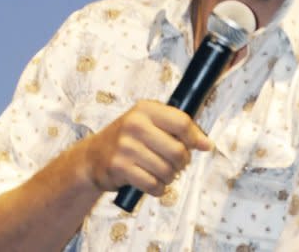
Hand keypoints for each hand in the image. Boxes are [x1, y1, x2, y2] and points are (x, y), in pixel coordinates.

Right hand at [80, 100, 213, 196]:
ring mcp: (125, 146)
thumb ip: (178, 129)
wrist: (92, 156)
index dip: (195, 137)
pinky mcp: (119, 167)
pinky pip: (153, 184)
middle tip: (177, 164)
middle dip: (182, 162)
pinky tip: (153, 183)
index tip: (200, 146)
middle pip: (177, 150)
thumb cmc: (128, 139)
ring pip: (167, 170)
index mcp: (146, 109)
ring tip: (163, 173)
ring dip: (170, 177)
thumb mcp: (149, 123)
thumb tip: (207, 144)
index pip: (182, 122)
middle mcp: (135, 124)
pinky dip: (158, 188)